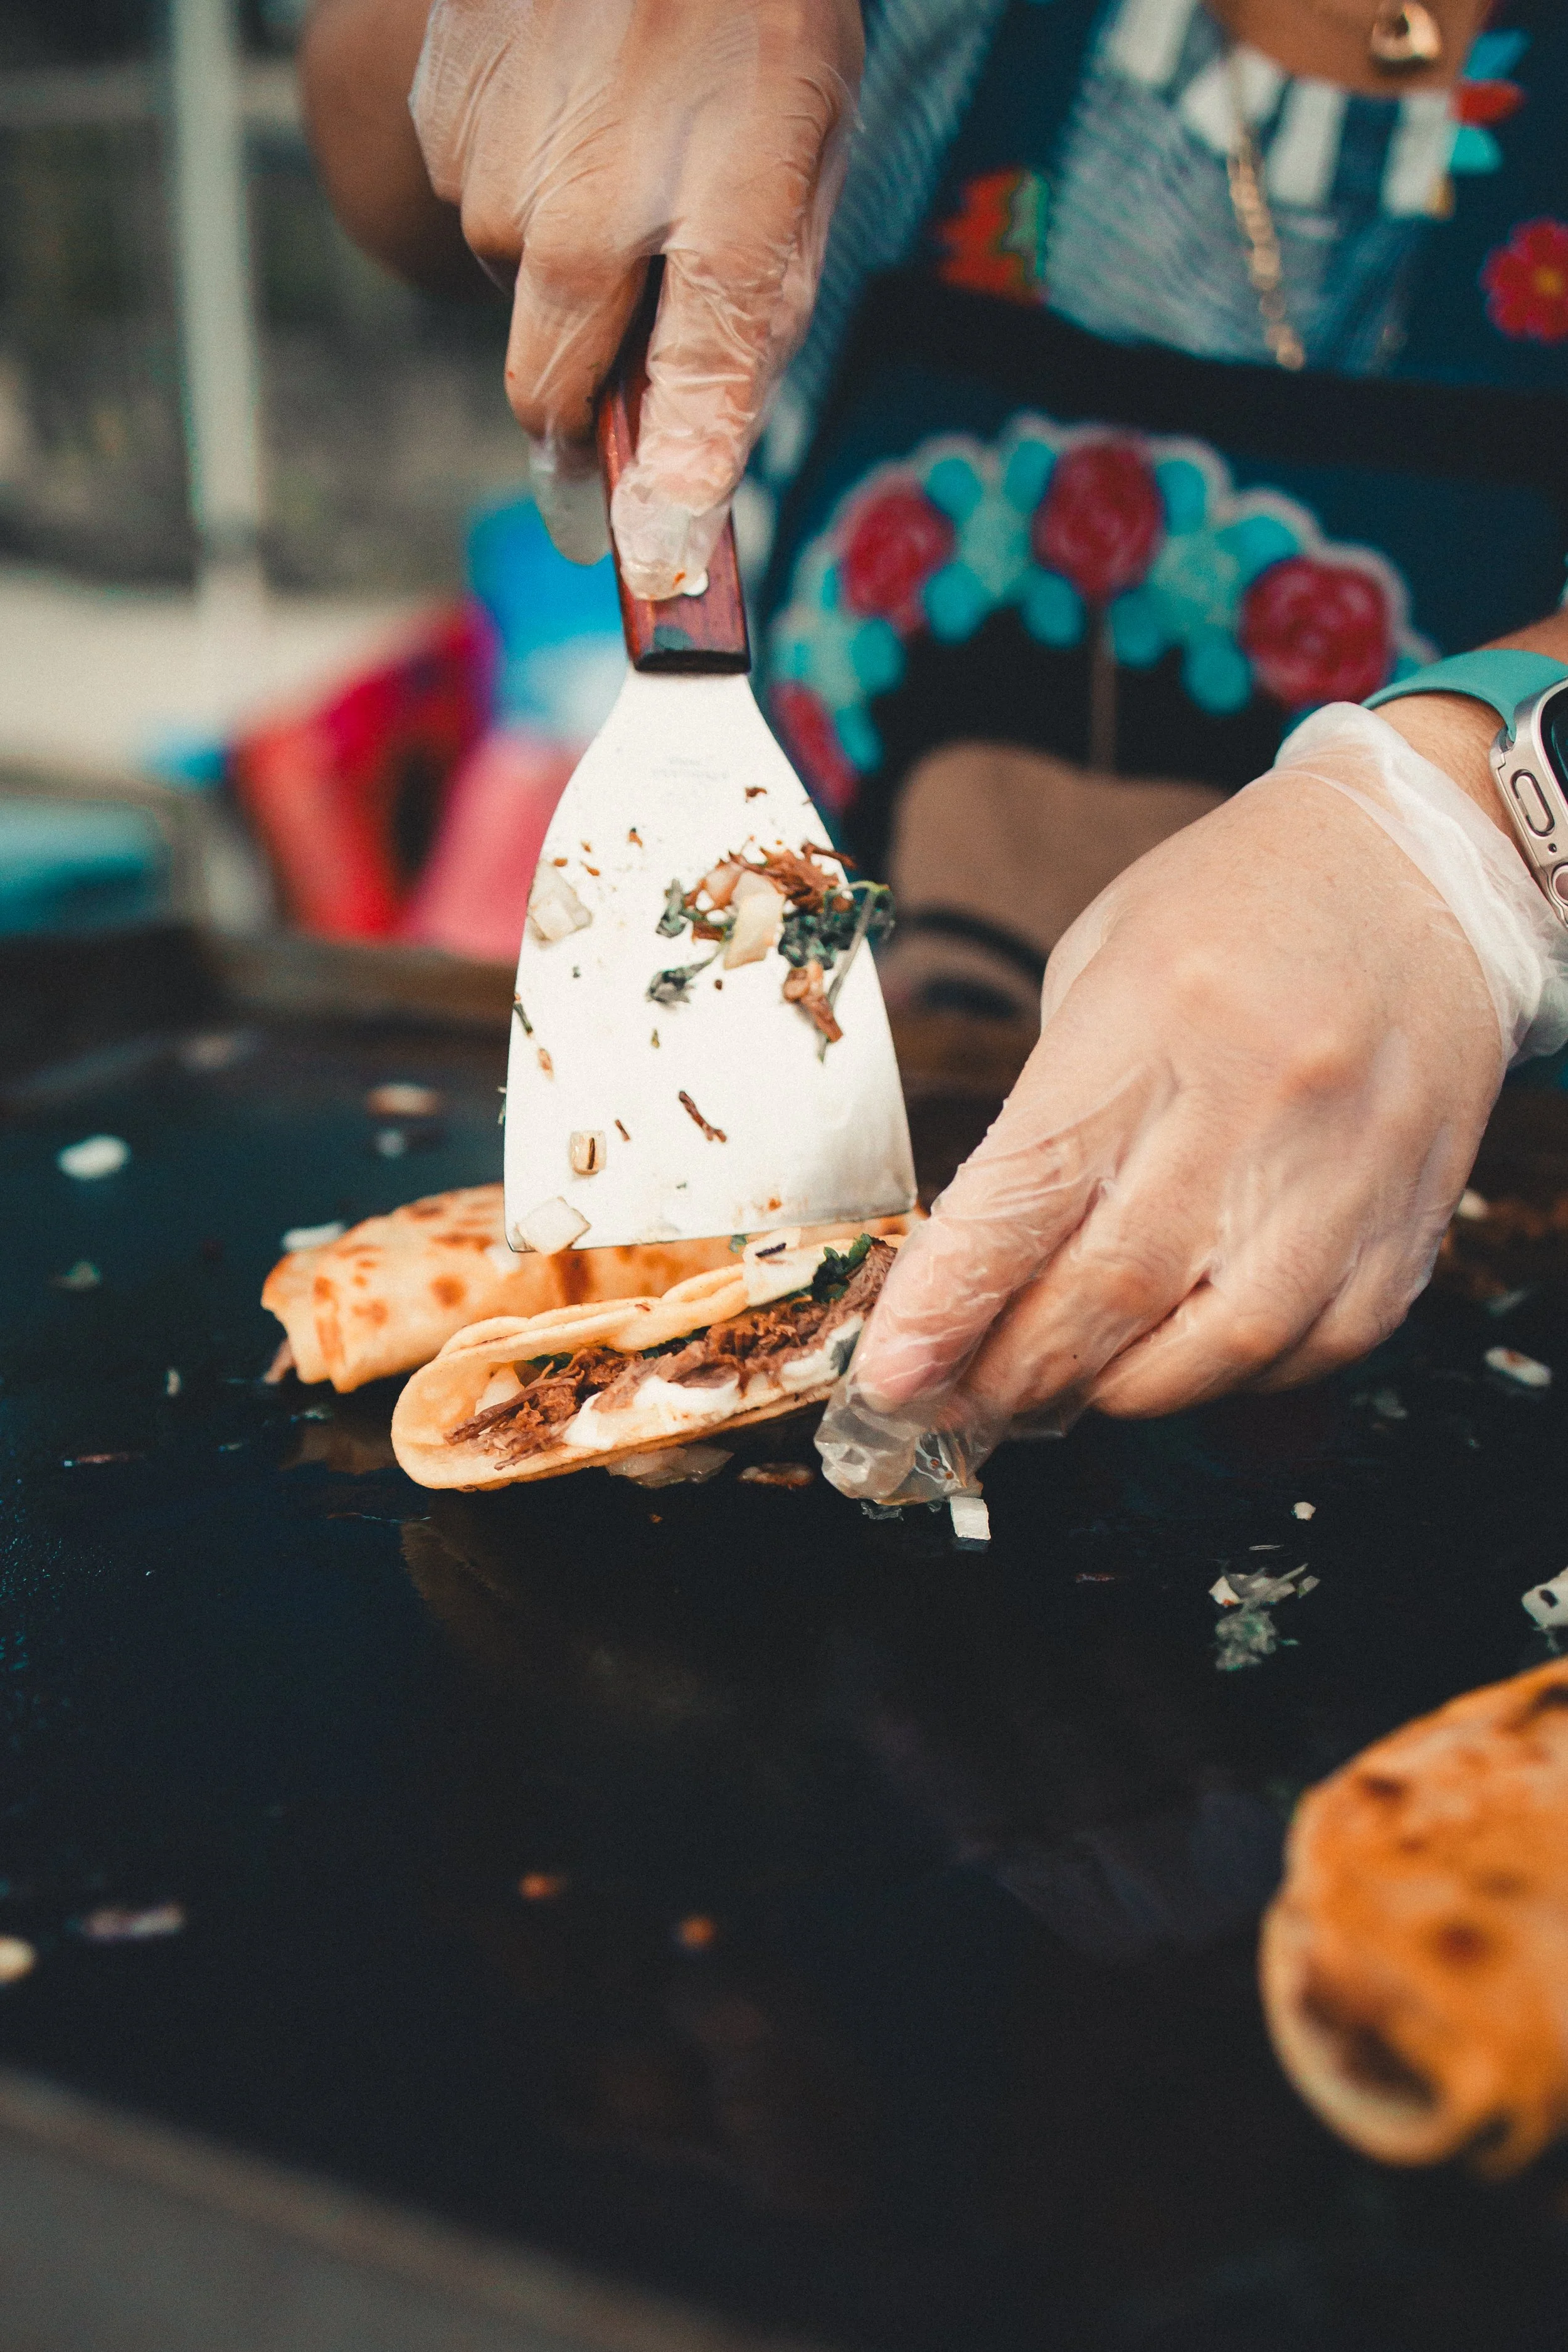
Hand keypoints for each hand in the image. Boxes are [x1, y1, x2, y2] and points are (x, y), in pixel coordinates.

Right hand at [411, 0, 861, 591]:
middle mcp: (562, 217)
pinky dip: (528, 181)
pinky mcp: (438, 112)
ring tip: (633, 149)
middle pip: (552, 385)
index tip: (647, 562)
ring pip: (521, 284)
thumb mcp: (803, 172)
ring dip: (570, 261)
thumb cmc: (758, 12)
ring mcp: (485, 164)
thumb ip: (744, 342)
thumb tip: (684, 495)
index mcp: (683, 231)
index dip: (653, 503)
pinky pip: (482, 200)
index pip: (651, 418)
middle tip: (649, 318)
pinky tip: (578, 101)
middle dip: (596, 386)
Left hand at [819, 706, 1567, 1500]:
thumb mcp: (1102, 969)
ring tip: (1054, 1388)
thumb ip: (1047, 1116)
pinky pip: (1311, 1350)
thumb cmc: (1232, 914)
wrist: (1416, 873)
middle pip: (1114, 1289)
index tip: (892, 1372)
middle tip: (954, 1402)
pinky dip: (1226, 1380)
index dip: (951, 1299)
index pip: (1032, 1190)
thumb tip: (972, 1272)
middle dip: (1013, 1370)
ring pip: (1217, 1347)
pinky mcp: (1410, 1220)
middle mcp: (1263, 1094)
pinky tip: (1175, 1359)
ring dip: (1115, 1392)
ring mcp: (1350, 1167)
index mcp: (1161, 1010)